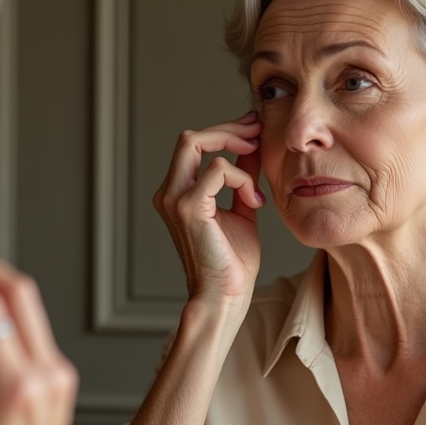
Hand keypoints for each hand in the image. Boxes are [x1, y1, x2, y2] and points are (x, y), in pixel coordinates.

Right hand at [153, 111, 264, 304]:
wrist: (226, 295)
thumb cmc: (233, 261)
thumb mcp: (241, 208)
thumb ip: (241, 178)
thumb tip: (251, 148)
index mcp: (178, 192)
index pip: (194, 145)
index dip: (225, 131)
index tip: (253, 129)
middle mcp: (169, 193)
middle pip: (190, 137)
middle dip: (228, 129)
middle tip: (257, 131)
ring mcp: (174, 199)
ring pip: (196, 143)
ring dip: (235, 148)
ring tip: (256, 179)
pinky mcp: (188, 207)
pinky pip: (217, 169)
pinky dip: (241, 178)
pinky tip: (254, 201)